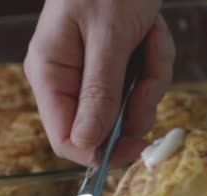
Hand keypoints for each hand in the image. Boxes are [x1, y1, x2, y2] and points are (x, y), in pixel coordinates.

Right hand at [24, 0, 174, 165]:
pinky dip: (156, 60)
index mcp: (50, 74)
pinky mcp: (116, 64)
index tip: (134, 146)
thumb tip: (88, 145)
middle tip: (151, 76)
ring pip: (130, 105)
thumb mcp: (107, 36)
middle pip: (105, 126)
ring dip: (152, 77)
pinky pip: (142, 82)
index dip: (98, 152)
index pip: (65, 138)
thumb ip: (98, 92)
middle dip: (137, 104)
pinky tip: (153, 32)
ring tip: (152, 38)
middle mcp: (68, 79)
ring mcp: (93, 72)